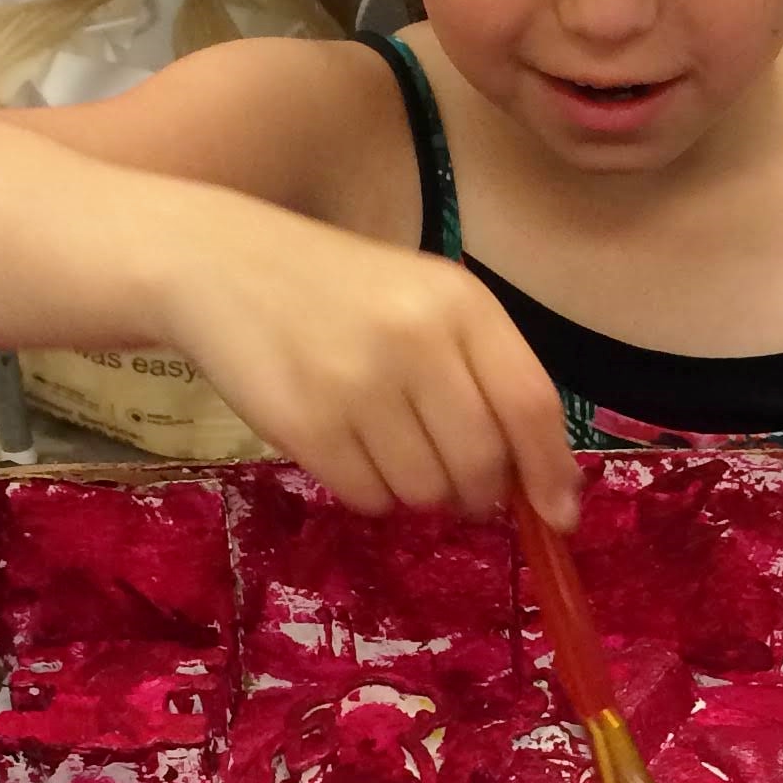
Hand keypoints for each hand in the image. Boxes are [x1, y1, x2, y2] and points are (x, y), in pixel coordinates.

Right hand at [156, 193, 579, 528]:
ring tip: (388, 446)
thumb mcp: (426, 303)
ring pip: (425, 491)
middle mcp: (417, 340)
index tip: (560, 517)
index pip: (531, 405)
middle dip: (477, 492)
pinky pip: (369, 498)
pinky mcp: (307, 425)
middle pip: (481, 463)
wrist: (222, 266)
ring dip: (418, 491)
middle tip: (454, 482)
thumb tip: (538, 487)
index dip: (551, 471)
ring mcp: (359, 384)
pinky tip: (348, 447)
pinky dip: (370, 492)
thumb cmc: (341, 290)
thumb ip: (484, 375)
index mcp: (461, 304)